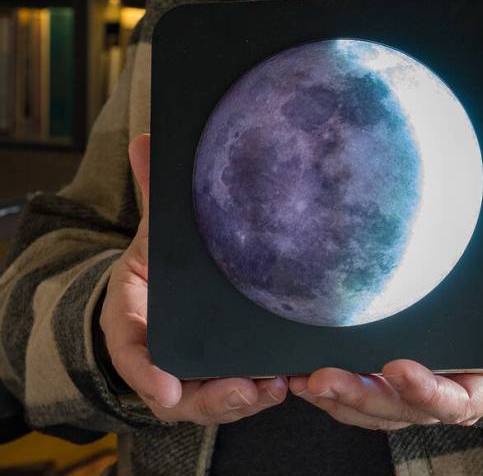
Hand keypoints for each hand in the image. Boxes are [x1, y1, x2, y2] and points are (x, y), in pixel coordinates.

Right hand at [99, 133, 287, 424]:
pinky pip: (240, 394)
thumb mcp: (153, 235)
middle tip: (248, 387)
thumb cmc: (157, 267)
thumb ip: (154, 194)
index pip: (132, 355)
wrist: (161, 295)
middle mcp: (159, 362)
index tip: (166, 386)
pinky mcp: (220, 379)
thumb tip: (145, 139)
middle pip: (180, 395)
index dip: (147, 374)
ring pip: (213, 402)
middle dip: (214, 397)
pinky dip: (263, 392)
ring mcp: (190, 376)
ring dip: (244, 400)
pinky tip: (292, 378)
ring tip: (277, 384)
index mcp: (131, 326)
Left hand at [289, 261, 482, 429]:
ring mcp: (417, 397)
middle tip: (324, 378)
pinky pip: (360, 402)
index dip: (425, 389)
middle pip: (401, 410)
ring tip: (302, 380)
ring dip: (337, 400)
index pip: (453, 398)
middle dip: (362, 397)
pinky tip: (299, 377)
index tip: (397, 367)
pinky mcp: (392, 388)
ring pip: (374, 412)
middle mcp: (449, 398)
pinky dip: (330, 394)